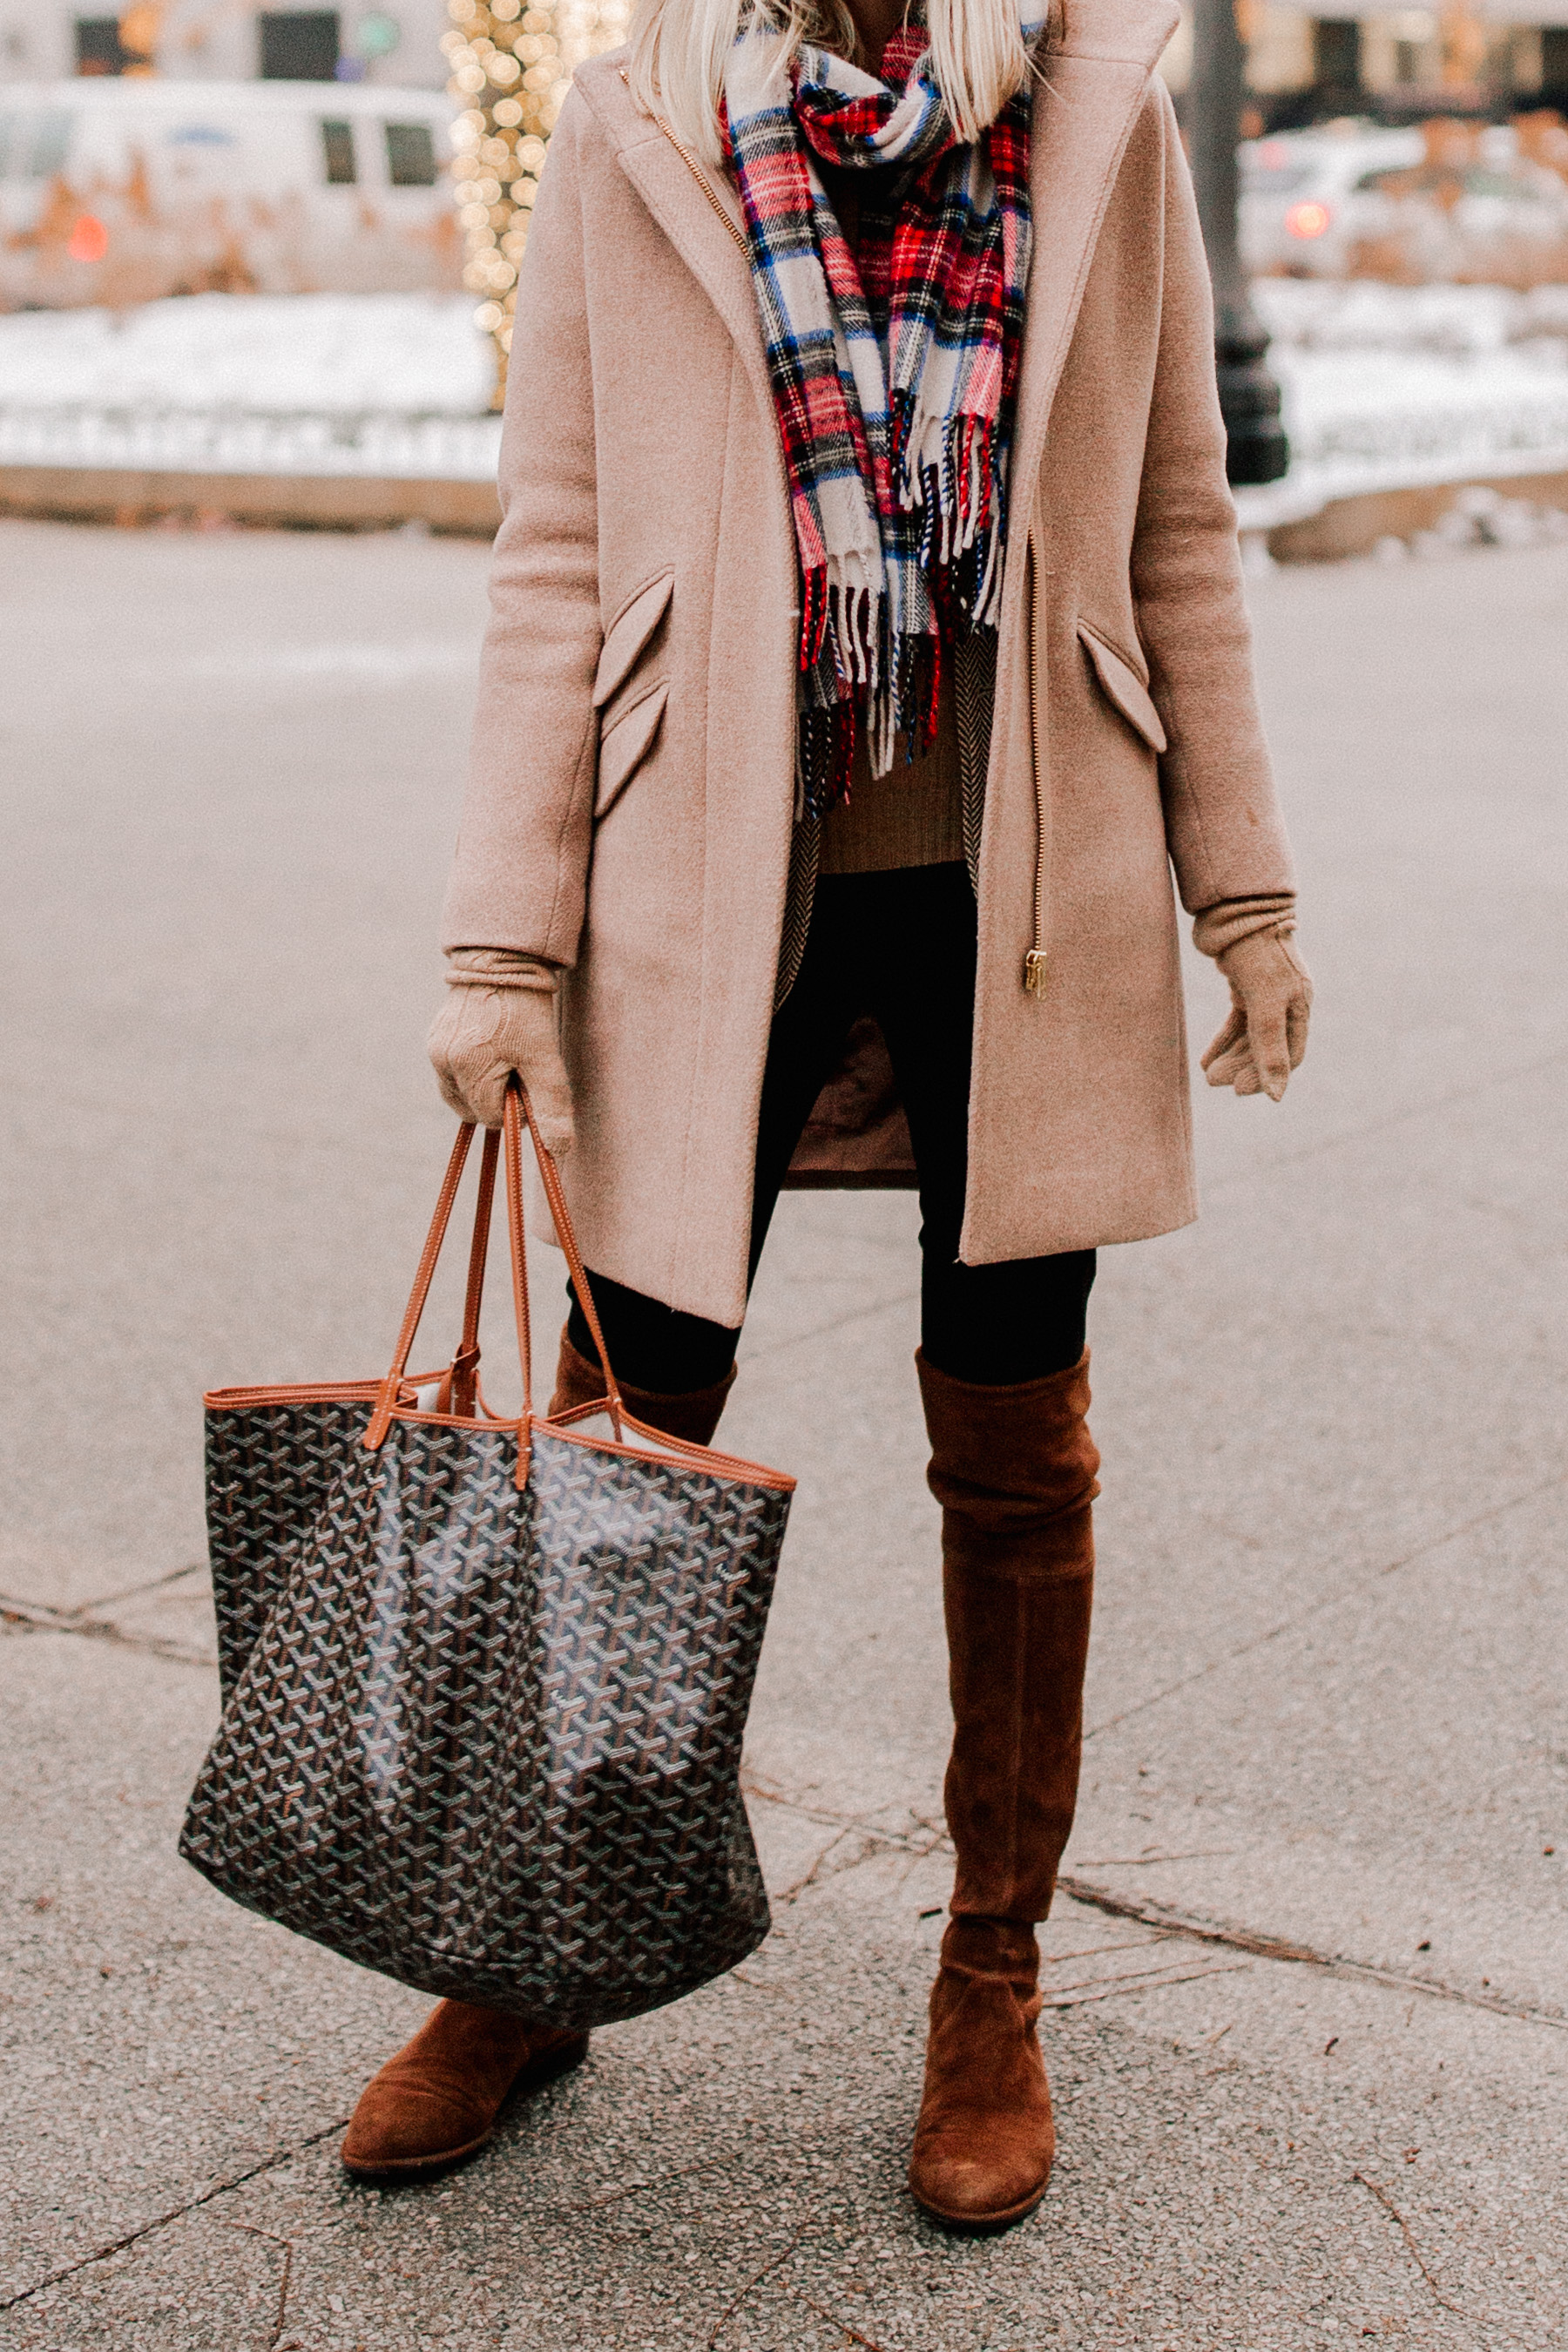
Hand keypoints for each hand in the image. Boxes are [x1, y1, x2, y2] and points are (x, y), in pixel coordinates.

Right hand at [427, 974, 574, 1152]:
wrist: (502, 962)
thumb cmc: (527, 1011)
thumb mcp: (545, 1059)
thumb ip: (550, 1107)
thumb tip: (558, 1153)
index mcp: (467, 1068)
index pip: (491, 1118)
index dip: (517, 1108)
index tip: (530, 1080)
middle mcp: (442, 1061)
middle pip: (472, 1110)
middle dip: (497, 1100)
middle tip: (519, 1069)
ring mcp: (434, 1050)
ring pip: (459, 1095)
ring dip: (482, 1088)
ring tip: (505, 1057)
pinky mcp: (433, 1040)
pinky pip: (451, 1074)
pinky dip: (471, 1072)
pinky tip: (489, 1048)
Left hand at [1201, 928, 1312, 1102]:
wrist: (1236, 910)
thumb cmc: (1257, 953)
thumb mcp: (1264, 1003)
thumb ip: (1270, 1049)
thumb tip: (1276, 1096)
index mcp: (1300, 1005)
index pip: (1290, 1055)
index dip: (1268, 1075)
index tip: (1240, 1089)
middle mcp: (1286, 1000)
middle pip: (1268, 1048)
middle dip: (1243, 1068)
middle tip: (1217, 1083)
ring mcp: (1265, 992)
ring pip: (1250, 1036)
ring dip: (1231, 1058)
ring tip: (1209, 1076)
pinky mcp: (1243, 984)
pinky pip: (1236, 1021)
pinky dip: (1223, 1040)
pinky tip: (1206, 1058)